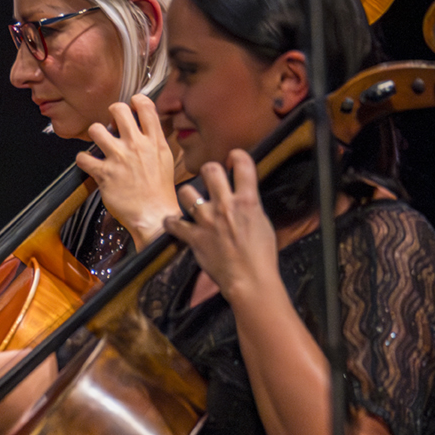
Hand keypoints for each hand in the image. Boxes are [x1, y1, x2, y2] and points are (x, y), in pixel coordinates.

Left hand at [76, 94, 180, 246]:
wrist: (154, 215)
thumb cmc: (160, 191)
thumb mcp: (166, 159)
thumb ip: (156, 140)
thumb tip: (148, 127)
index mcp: (154, 141)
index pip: (145, 106)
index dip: (135, 101)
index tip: (131, 106)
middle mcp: (136, 145)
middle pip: (118, 110)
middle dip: (112, 112)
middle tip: (111, 123)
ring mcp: (119, 158)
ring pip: (96, 129)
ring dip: (95, 134)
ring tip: (99, 143)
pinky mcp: (104, 174)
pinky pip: (83, 157)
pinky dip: (82, 159)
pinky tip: (88, 163)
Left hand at [163, 150, 281, 305]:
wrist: (250, 279)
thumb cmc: (261, 255)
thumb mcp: (263, 223)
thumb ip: (250, 206)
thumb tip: (244, 199)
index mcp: (248, 200)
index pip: (243, 164)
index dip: (237, 156)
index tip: (233, 158)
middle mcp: (225, 205)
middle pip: (210, 169)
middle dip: (209, 169)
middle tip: (209, 177)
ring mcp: (207, 220)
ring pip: (186, 191)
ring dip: (187, 195)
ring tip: (191, 201)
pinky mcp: (194, 236)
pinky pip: (173, 223)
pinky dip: (171, 223)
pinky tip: (174, 224)